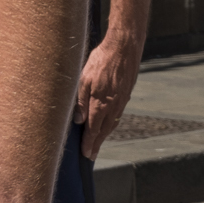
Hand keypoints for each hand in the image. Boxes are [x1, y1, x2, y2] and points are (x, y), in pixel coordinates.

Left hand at [75, 34, 139, 159]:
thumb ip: (80, 102)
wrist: (124, 47)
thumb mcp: (83, 79)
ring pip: (112, 123)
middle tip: (92, 155)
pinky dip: (111, 123)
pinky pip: (118, 114)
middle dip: (97, 144)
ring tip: (98, 142)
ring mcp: (121, 101)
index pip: (93, 130)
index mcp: (100, 104)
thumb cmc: (102, 60)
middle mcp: (113, 106)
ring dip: (104, 135)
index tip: (86, 154)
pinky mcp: (126, 94)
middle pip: (104, 131)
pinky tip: (108, 123)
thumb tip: (77, 121)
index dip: (89, 143)